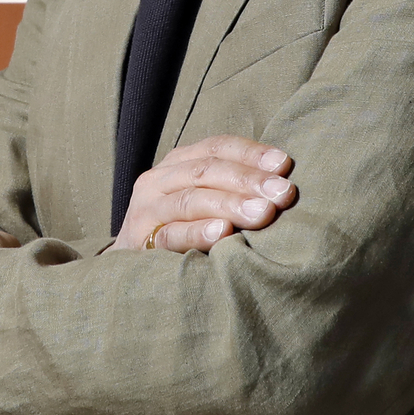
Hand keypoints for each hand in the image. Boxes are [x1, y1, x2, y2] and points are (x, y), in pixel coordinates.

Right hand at [110, 135, 296, 254]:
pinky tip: (223, 232)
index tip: (284, 165)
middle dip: (249, 180)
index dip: (251, 153)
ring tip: (263, 213)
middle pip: (207, 171)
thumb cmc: (180, 229)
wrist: (130, 266)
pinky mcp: (141, 242)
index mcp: (177, 163)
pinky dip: (198, 232)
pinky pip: (171, 235)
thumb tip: (283, 183)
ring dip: (231, 204)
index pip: (217, 148)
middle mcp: (158, 180)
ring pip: (191, 200)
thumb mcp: (201, 200)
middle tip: (283, 193)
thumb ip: (231, 188)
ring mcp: (146, 210)